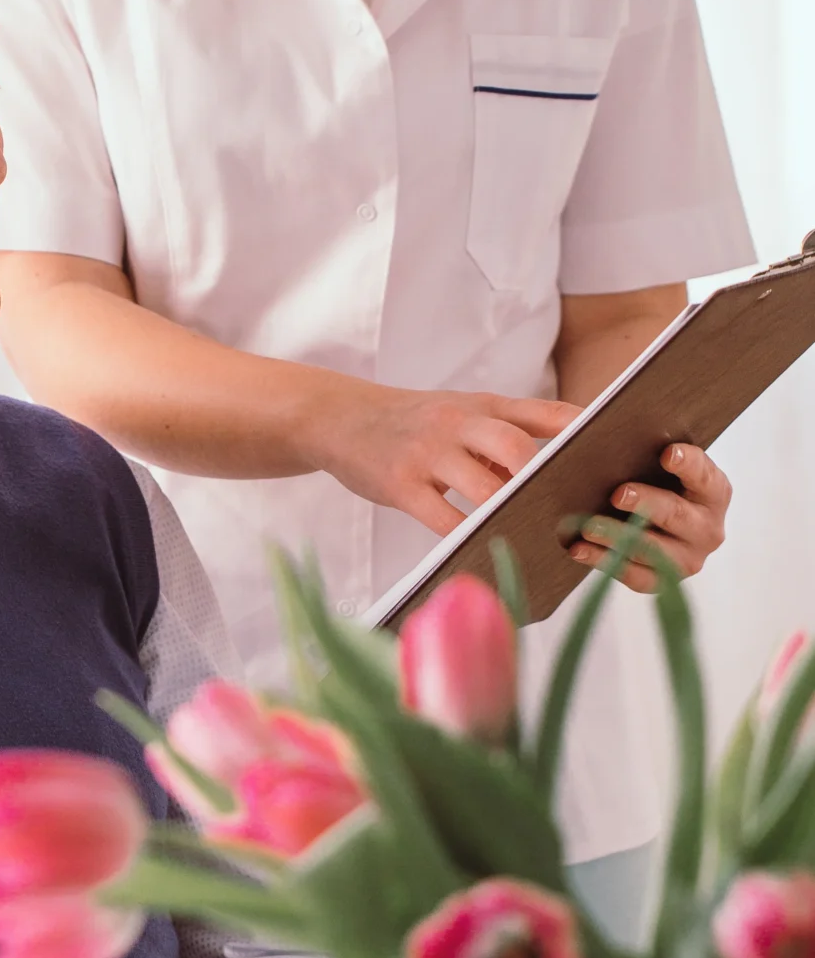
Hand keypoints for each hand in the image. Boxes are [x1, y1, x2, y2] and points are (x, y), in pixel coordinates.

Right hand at [305, 378, 577, 536]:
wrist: (339, 417)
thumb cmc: (413, 421)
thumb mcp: (462, 410)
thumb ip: (509, 432)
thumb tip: (563, 468)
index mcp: (483, 405)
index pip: (548, 414)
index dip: (587, 435)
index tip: (618, 460)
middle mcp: (459, 423)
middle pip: (518, 448)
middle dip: (549, 483)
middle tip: (577, 514)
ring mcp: (428, 453)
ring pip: (483, 487)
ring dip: (513, 516)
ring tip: (539, 542)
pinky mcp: (400, 484)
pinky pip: (441, 518)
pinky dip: (468, 538)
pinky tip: (486, 553)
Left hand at [568, 441, 730, 590]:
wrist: (637, 513)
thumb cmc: (643, 474)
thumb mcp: (646, 454)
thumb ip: (631, 439)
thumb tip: (586, 426)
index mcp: (713, 491)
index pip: (705, 475)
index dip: (688, 464)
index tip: (666, 453)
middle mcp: (708, 527)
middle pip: (678, 515)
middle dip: (648, 503)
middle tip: (618, 493)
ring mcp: (688, 557)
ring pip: (655, 550)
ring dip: (620, 536)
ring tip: (589, 525)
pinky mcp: (662, 580)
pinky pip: (634, 575)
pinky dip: (604, 561)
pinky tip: (578, 548)